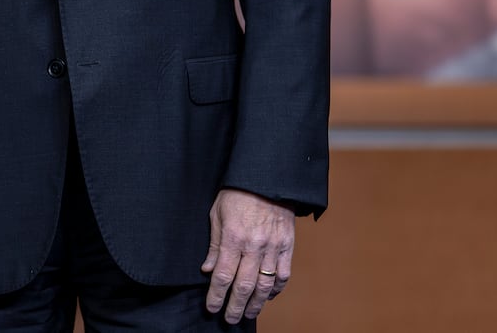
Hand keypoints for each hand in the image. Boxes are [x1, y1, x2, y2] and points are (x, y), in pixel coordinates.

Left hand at [201, 188, 294, 323]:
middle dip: (235, 306)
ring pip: (265, 284)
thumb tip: (208, 270)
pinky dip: (276, 289)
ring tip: (247, 313)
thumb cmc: (237, 193)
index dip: (217, 295)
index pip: (224, 275)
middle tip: (229, 319)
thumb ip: (214, 243)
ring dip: (256, 303)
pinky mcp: (287, 246)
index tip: (211, 307)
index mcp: (234, 237)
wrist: (267, 178)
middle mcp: (254, 246)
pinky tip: (267, 296)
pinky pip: (283, 274)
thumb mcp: (217, 213)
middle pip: (244, 285)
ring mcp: (273, 247)